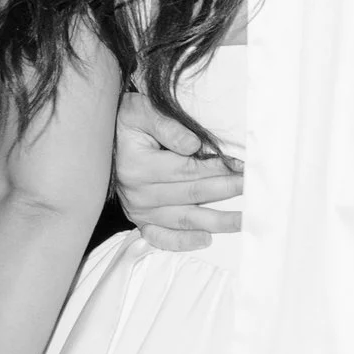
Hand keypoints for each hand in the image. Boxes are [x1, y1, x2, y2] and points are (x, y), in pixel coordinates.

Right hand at [113, 92, 242, 247]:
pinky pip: (161, 237)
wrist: (98, 139)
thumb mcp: (139, 111)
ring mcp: (139, 210)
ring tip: (245, 220)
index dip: (219, 167)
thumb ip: (166, 125)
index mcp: (139, 166)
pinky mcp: (140, 220)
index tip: (243, 166)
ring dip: (218, 221)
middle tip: (256, 189)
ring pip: (185, 219)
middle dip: (227, 190)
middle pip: (193, 194)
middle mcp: (138, 193)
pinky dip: (182, 242)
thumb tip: (194, 145)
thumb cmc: (124, 123)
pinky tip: (205, 239)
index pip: (189, 169)